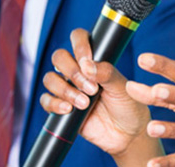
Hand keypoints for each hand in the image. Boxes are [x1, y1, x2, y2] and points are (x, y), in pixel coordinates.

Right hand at [38, 29, 159, 159]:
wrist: (127, 135)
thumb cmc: (128, 106)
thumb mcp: (122, 87)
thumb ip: (107, 73)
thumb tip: (87, 65)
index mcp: (93, 59)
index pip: (78, 38)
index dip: (79, 45)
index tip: (87, 60)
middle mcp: (77, 71)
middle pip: (59, 57)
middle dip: (72, 71)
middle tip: (91, 88)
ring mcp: (68, 88)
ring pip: (50, 78)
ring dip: (64, 89)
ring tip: (84, 103)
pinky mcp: (61, 107)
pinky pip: (46, 101)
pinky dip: (54, 104)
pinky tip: (69, 110)